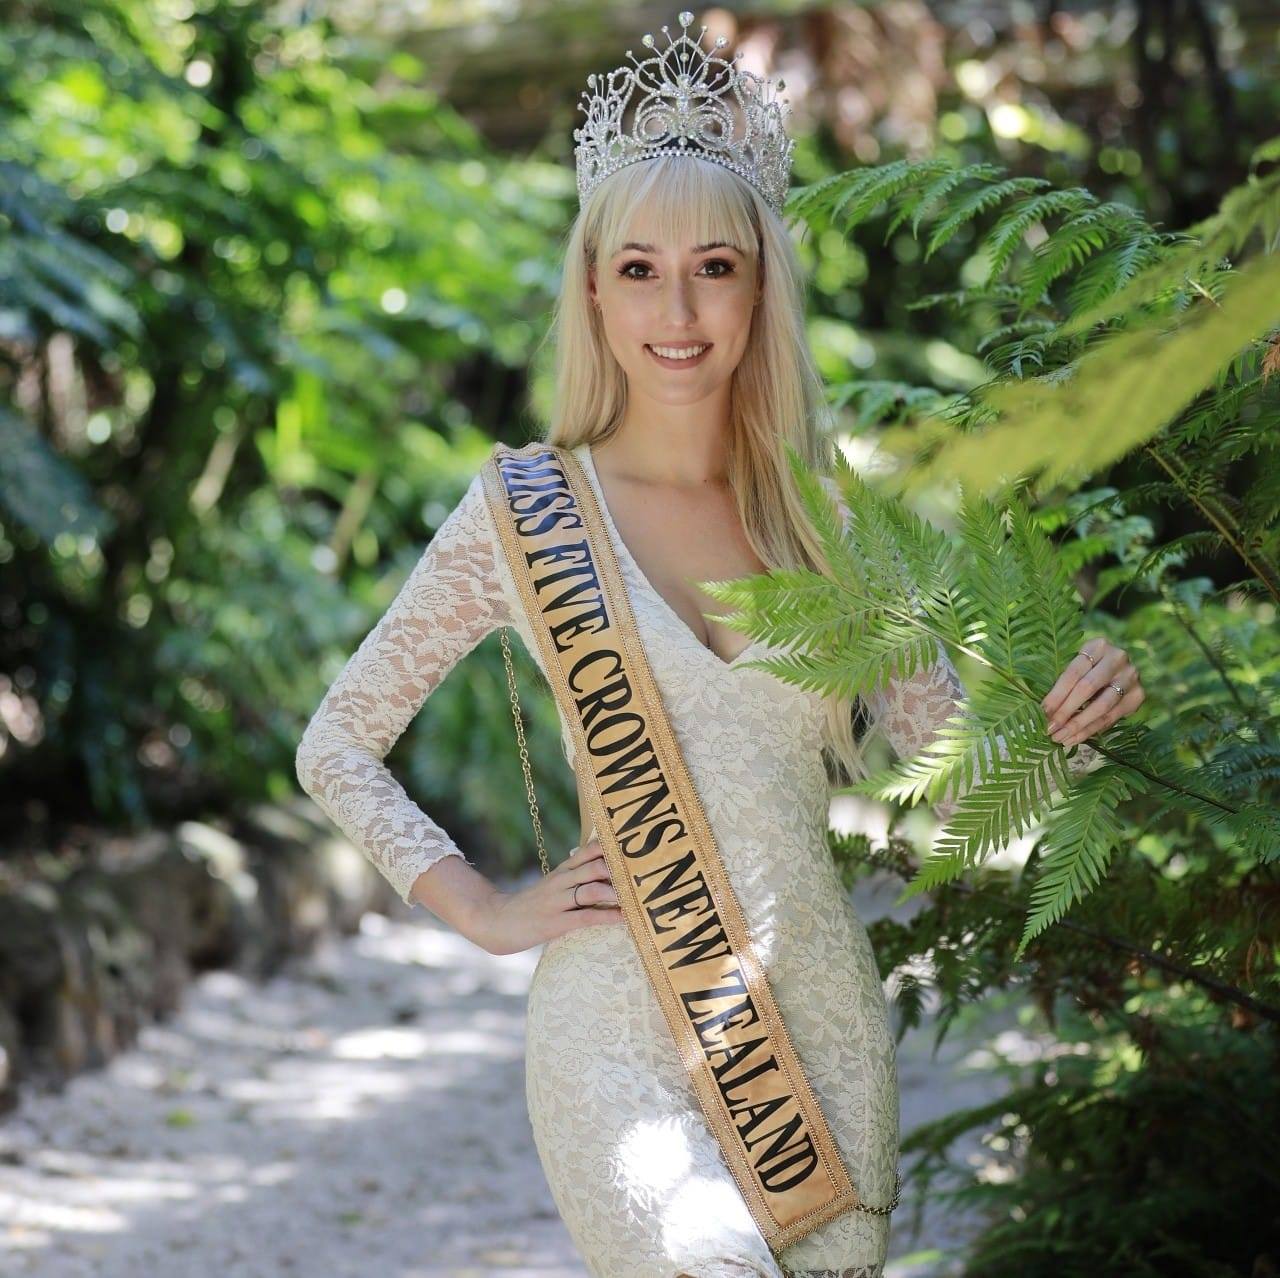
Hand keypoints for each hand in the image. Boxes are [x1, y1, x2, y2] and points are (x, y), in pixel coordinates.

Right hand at [473, 838, 624, 955]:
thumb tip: (603, 868)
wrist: (496, 920)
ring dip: (616, 892)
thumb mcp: (553, 884)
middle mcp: (562, 881)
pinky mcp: (556, 923)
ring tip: (638, 896)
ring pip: (592, 889)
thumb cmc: (531, 904)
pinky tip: (623, 918)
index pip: (590, 851)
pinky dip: (607, 916)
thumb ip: (575, 874)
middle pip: (595, 866)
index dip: (612, 848)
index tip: (636, 849)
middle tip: (644, 874)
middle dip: (619, 870)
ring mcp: (558, 901)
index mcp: (563, 870)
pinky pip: (586, 917)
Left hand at [1042, 637, 1144, 748]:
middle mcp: (1117, 658)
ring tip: (1060, 738)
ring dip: (1078, 725)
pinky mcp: (1138, 695)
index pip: (1073, 673)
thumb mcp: (1077, 667)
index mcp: (1097, 646)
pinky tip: (1075, 738)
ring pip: (1102, 706)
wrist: (1121, 668)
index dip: (1056, 694)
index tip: (1042, 712)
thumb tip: (1043, 712)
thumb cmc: (1089, 668)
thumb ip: (1063, 684)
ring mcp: (1131, 677)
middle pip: (1087, 688)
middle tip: (1050, 729)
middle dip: (1066, 711)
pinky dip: (1091, 730)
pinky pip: (1112, 717)